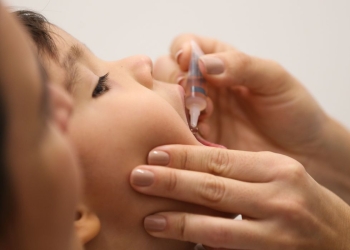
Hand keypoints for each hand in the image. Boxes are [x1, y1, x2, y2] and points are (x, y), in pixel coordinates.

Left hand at [130, 145, 349, 248]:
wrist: (340, 238)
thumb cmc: (302, 201)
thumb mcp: (277, 174)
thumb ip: (241, 169)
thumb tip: (191, 164)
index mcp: (276, 168)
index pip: (221, 158)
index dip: (184, 156)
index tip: (154, 153)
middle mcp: (279, 196)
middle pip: (214, 187)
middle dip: (172, 183)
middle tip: (138, 177)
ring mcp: (278, 232)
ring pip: (218, 226)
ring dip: (180, 222)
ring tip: (149, 218)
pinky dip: (203, 246)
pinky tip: (181, 245)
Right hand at [153, 34, 349, 202]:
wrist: (304, 153)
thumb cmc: (293, 111)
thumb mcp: (274, 79)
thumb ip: (241, 65)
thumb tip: (205, 64)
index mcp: (221, 63)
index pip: (185, 45)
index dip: (181, 51)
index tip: (188, 62)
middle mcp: (204, 86)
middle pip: (166, 72)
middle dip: (171, 80)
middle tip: (193, 95)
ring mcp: (199, 114)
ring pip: (165, 103)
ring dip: (174, 107)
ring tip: (203, 116)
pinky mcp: (198, 140)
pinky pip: (175, 132)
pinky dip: (178, 132)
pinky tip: (197, 136)